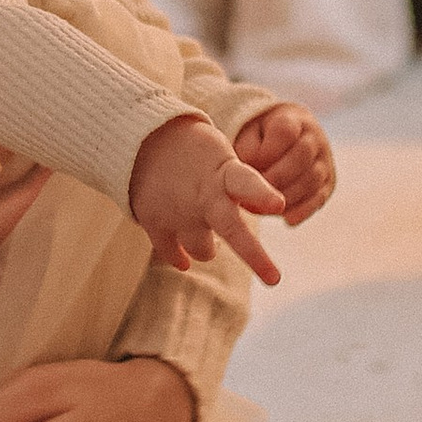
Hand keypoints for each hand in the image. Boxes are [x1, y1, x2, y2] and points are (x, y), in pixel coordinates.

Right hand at [130, 110, 288, 285]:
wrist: (142, 141)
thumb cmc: (195, 150)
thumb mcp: (224, 157)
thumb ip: (246, 184)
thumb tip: (276, 208)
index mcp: (223, 173)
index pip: (247, 183)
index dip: (263, 194)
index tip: (279, 205)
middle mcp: (202, 196)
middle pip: (231, 230)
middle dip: (255, 256)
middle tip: (274, 280)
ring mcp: (178, 213)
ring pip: (203, 251)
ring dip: (208, 248)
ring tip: (208, 238)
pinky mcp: (154, 223)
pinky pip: (172, 254)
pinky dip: (179, 258)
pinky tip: (184, 260)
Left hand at [233, 100, 335, 223]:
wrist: (285, 142)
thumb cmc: (260, 140)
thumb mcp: (250, 135)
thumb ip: (247, 149)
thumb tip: (249, 172)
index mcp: (292, 119)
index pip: (285, 130)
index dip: (267, 151)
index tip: (249, 168)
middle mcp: (314, 137)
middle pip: (302, 155)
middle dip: (277, 178)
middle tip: (255, 194)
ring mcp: (325, 160)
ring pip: (312, 178)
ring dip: (288, 196)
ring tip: (265, 209)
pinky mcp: (329, 183)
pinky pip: (320, 197)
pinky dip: (304, 210)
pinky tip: (288, 220)